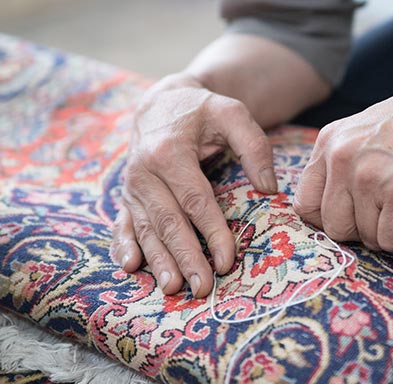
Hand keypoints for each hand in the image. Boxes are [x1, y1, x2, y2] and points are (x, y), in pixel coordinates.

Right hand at [111, 73, 277, 296]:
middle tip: (203, 288)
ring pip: (146, 229)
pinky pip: (123, 224)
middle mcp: (143, 172)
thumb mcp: (231, 113)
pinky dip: (123, 246)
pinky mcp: (126, 197)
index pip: (195, 200)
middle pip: (168, 221)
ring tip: (172, 288)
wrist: (161, 104)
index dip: (212, 233)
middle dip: (186, 257)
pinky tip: (129, 267)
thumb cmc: (201, 111)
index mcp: (169, 152)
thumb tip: (269, 187)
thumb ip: (254, 146)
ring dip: (158, 260)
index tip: (228, 261)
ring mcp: (132, 187)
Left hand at [293, 75, 392, 250]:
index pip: (306, 204)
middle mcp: (342, 157)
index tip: (360, 216)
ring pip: (366, 238)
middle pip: (334, 228)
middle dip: (366, 229)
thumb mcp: (369, 131)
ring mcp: (368, 176)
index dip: (333, 219)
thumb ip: (343, 164)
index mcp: (330, 142)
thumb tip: (327, 210)